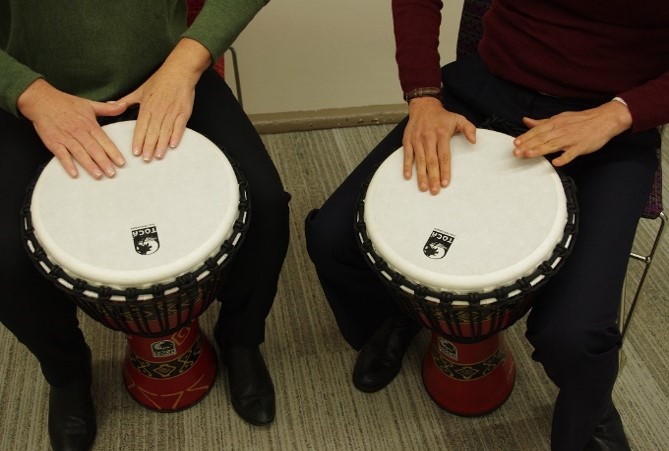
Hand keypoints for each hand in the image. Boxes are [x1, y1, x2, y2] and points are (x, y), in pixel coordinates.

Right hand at [17, 79, 127, 178]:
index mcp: (89, 124)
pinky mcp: (53, 142)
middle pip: (94, 149)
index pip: (104, 140)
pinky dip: (68, 164)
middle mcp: (79, 132)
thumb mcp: (89, 104)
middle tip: (112, 174)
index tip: (122, 162)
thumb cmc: (66, 103)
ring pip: (80, 153)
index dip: (113, 152)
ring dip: (89, 165)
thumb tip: (124, 105)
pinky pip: (61, 155)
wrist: (41, 100)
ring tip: (98, 176)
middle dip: (104, 162)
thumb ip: (107, 108)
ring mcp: (66, 137)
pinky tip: (75, 174)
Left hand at [116, 38, 210, 160]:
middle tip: (146, 159)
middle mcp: (159, 110)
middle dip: (149, 146)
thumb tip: (111, 104)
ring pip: (165, 131)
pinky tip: (173, 145)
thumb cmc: (160, 80)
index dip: (138, 140)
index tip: (135, 152)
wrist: (179, 71)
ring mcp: (172, 111)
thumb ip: (126, 100)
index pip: (141, 126)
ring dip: (161, 144)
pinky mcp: (184, 111)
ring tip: (158, 156)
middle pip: (153, 131)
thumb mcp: (141, 90)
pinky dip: (177, 135)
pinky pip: (179, 126)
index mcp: (147, 106)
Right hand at [402, 97, 476, 193]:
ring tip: (423, 188)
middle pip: (431, 161)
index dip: (445, 170)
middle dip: (433, 177)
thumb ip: (468, 129)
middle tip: (435, 191)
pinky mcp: (407, 140)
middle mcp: (428, 137)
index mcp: (442, 134)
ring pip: (419, 160)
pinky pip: (407, 155)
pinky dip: (406, 166)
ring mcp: (417, 139)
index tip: (445, 183)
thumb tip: (474, 141)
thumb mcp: (458, 119)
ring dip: (420, 175)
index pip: (444, 155)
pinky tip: (408, 176)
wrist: (424, 106)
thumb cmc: (442, 117)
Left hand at [513, 100, 632, 165]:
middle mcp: (561, 130)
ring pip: (553, 145)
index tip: (515, 144)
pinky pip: (571, 154)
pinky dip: (564, 158)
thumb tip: (526, 121)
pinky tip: (556, 162)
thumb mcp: (559, 118)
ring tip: (528, 155)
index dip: (526, 137)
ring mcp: (571, 139)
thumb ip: (542, 122)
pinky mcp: (580, 147)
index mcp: (555, 123)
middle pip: (542, 139)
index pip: (537, 131)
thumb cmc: (579, 120)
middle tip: (516, 153)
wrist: (604, 119)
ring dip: (540, 150)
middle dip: (528, 146)